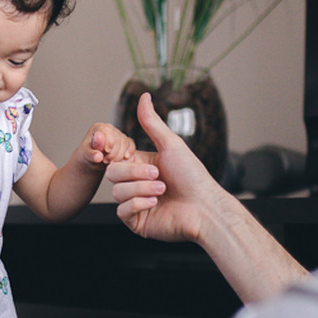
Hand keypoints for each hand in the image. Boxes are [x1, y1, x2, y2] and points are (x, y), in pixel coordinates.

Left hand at [83, 122, 135, 167]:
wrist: (93, 160)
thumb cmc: (88, 155)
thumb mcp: (87, 156)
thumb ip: (92, 154)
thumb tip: (98, 155)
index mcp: (99, 128)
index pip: (108, 132)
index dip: (109, 143)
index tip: (106, 153)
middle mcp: (109, 128)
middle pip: (118, 138)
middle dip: (114, 152)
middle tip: (106, 161)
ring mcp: (118, 134)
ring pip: (125, 142)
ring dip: (120, 154)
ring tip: (111, 162)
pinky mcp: (125, 141)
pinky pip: (131, 144)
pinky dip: (130, 151)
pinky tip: (125, 158)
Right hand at [106, 93, 224, 242]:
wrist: (205, 208)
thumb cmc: (193, 176)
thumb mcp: (171, 144)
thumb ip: (151, 122)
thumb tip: (144, 96)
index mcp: (141, 166)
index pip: (116, 158)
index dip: (120, 157)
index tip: (132, 155)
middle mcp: (137, 185)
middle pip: (112, 174)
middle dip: (136, 174)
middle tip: (159, 176)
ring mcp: (136, 204)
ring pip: (117, 192)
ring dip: (141, 189)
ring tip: (163, 190)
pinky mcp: (137, 222)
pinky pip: (122, 211)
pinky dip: (138, 204)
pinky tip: (156, 203)